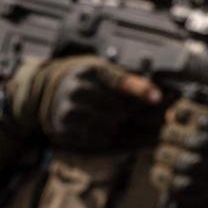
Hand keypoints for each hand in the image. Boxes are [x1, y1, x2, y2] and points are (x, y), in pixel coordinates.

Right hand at [4, 55, 161, 150]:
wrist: (50, 93)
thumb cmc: (87, 81)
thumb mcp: (104, 72)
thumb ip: (128, 81)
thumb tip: (156, 94)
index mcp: (92, 70)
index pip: (119, 79)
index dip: (139, 89)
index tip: (157, 97)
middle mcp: (78, 88)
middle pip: (116, 107)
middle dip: (130, 113)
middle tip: (133, 115)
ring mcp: (69, 108)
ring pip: (106, 124)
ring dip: (117, 126)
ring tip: (116, 121)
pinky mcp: (64, 126)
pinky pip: (93, 137)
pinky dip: (104, 136)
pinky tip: (105, 129)